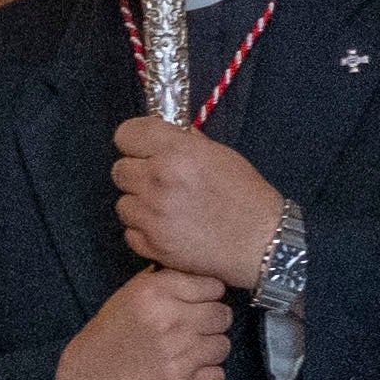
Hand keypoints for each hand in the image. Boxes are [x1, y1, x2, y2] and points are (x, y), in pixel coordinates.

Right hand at [49, 263, 237, 379]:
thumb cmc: (107, 338)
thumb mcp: (127, 296)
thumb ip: (163, 281)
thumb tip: (199, 270)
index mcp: (154, 293)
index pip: (213, 286)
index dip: (208, 296)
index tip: (197, 306)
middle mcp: (168, 321)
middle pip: (223, 315)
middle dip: (211, 323)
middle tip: (192, 332)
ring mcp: (176, 356)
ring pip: (223, 345)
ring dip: (209, 351)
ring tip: (187, 353)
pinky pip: (217, 375)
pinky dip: (205, 376)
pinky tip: (186, 373)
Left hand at [110, 115, 292, 295]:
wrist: (260, 242)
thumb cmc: (246, 197)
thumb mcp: (219, 154)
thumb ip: (184, 142)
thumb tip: (160, 137)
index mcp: (176, 152)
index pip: (126, 134)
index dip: (133, 142)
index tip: (141, 149)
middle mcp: (159, 180)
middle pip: (119, 170)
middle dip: (136, 173)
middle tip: (159, 182)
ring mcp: (152, 215)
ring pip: (122, 203)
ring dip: (139, 204)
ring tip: (167, 208)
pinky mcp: (152, 244)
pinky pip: (129, 231)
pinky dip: (144, 231)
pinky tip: (168, 228)